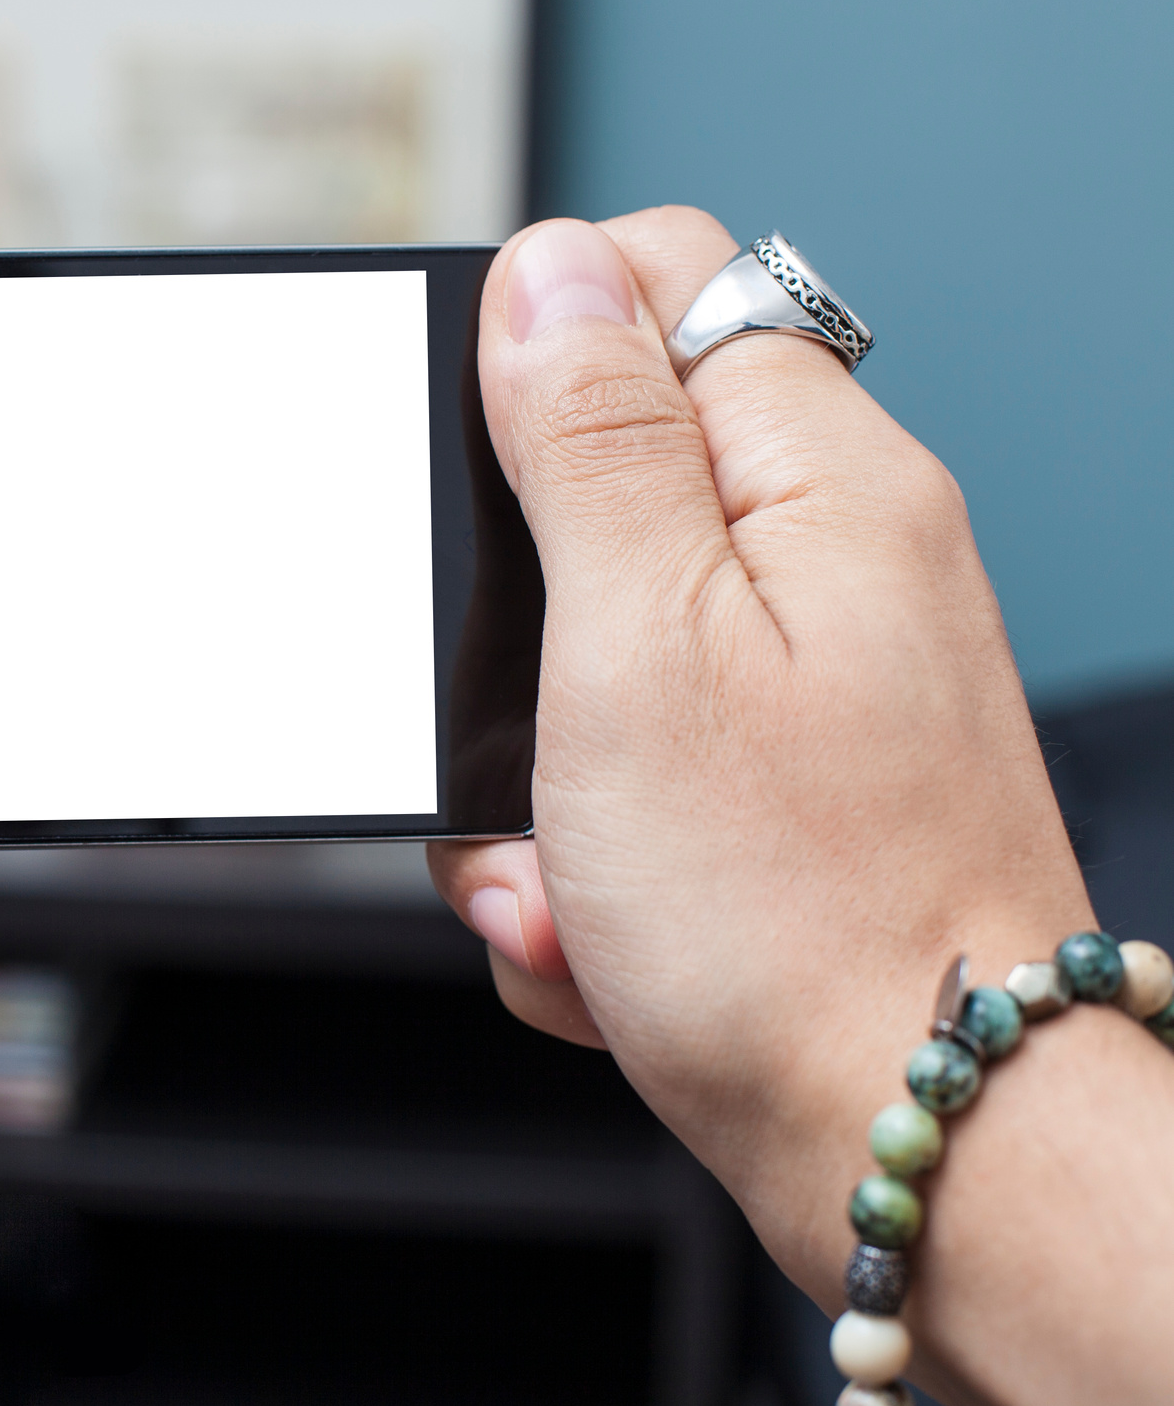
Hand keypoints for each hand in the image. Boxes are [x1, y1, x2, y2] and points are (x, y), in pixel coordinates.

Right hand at [424, 211, 1173, 1401]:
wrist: (919, 1139)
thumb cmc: (791, 917)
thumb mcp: (634, 641)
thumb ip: (584, 434)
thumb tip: (548, 266)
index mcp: (820, 476)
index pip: (659, 280)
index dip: (533, 358)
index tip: (486, 494)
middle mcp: (837, 555)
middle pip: (597, 480)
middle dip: (504, 622)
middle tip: (518, 733)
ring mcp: (816, 673)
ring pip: (586, 649)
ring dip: (530, 766)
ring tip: (564, 870)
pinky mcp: (785, 781)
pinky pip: (627, 766)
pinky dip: (585, 850)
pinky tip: (604, 928)